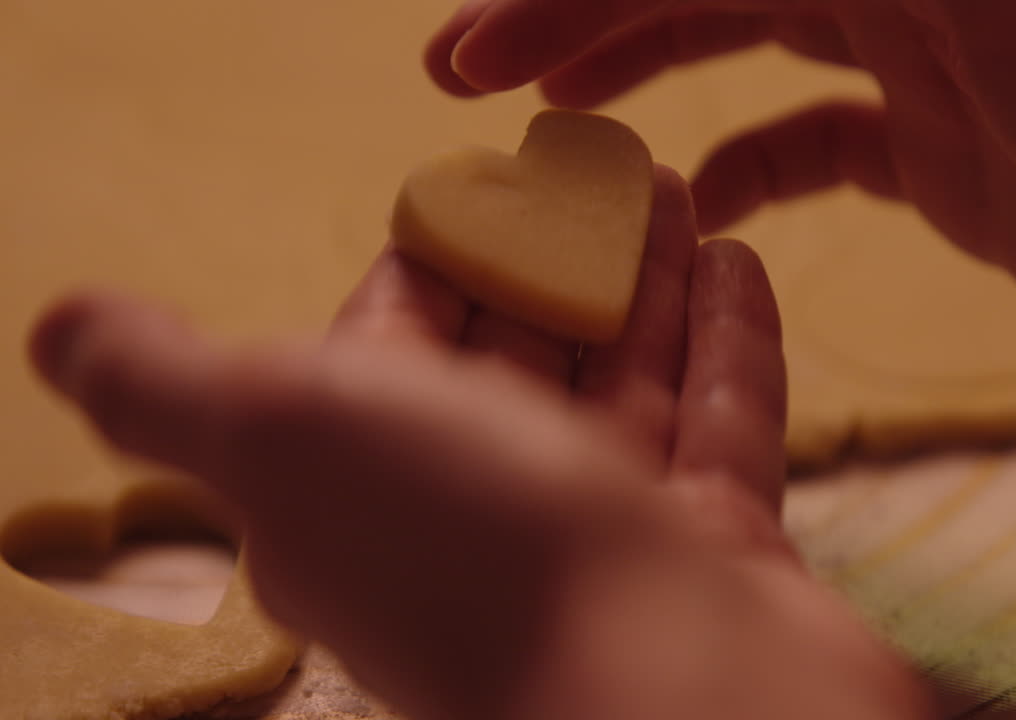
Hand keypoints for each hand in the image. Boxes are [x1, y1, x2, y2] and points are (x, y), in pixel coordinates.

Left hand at [28, 167, 933, 719]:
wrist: (679, 702)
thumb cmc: (476, 549)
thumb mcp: (282, 433)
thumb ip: (167, 382)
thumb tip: (67, 328)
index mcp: (363, 494)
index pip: (388, 357)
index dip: (430, 268)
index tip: (483, 189)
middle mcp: (477, 525)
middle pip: (518, 367)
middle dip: (556, 267)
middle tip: (605, 175)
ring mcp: (605, 545)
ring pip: (625, 389)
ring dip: (648, 288)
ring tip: (679, 193)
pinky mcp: (710, 553)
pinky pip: (718, 428)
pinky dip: (724, 346)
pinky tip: (737, 263)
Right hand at [428, 0, 1015, 382]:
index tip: (476, 46)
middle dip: (576, 20)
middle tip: (464, 78)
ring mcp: (918, 60)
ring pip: (741, 44)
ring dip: (639, 74)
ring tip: (550, 125)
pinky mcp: (940, 149)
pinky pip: (813, 139)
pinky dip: (745, 160)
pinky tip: (695, 200)